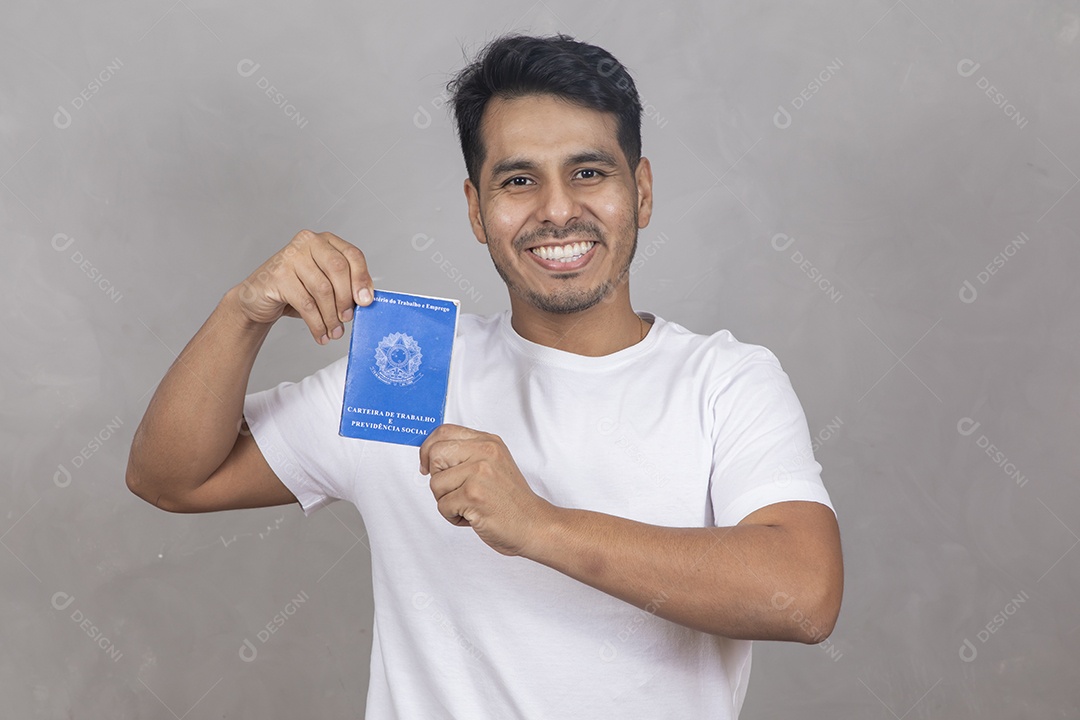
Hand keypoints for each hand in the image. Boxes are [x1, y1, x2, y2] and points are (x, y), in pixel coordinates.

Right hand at [233, 229, 372, 344]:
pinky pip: (306, 304)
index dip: (362, 279)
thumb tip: (366, 301)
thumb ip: (344, 286)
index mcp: (325, 241)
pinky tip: (321, 333)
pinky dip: (317, 323)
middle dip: (346, 298)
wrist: (258, 298)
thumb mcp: (324, 284)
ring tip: (334, 331)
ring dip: (331, 316)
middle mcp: (308, 243)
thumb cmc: (295, 290)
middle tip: (348, 318)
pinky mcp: (278, 275)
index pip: (352, 255)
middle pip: (338, 269)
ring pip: (322, 289)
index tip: (366, 300)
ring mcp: (290, 257)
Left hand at [419, 425, 554, 555]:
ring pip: (435, 483)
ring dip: (446, 501)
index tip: (427, 465)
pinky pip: (442, 506)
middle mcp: (485, 452)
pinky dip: (453, 517)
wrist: (534, 525)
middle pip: (434, 454)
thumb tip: (430, 452)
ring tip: (469, 505)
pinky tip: (473, 516)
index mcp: (488, 442)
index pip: (444, 431)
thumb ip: (467, 454)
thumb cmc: (511, 501)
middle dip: (436, 477)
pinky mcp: (474, 495)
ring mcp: (479, 472)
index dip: (428, 449)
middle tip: (453, 490)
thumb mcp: (493, 464)